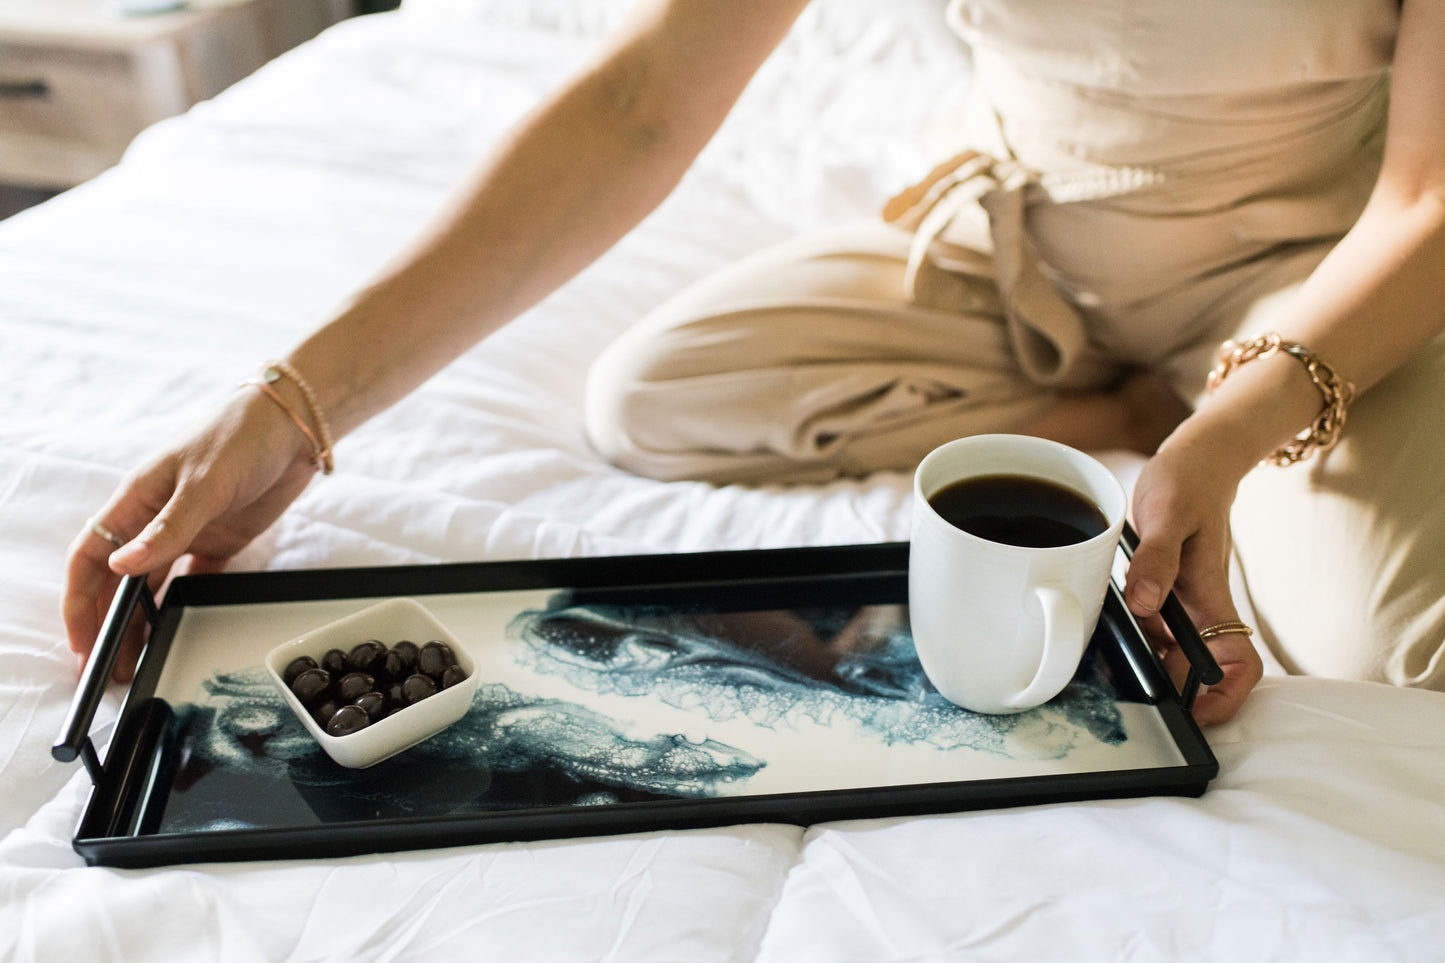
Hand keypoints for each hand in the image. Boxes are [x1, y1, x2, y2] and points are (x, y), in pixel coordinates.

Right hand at [63, 389, 319, 680]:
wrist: (294, 425)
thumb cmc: (240, 436)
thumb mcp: (203, 482)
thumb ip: (167, 528)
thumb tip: (122, 566)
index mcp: (136, 500)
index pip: (91, 557)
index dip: (80, 601)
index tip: (81, 642)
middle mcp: (154, 518)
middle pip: (118, 580)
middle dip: (109, 624)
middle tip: (112, 667)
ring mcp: (187, 531)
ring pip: (152, 585)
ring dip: (142, 621)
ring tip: (138, 660)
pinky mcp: (219, 540)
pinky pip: (192, 580)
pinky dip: (180, 605)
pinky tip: (175, 631)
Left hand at [1122, 432, 1264, 725]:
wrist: (1196, 459)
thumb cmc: (1188, 482)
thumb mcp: (1168, 514)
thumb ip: (1157, 560)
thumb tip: (1145, 606)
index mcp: (1211, 596)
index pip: (1239, 663)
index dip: (1226, 696)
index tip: (1194, 712)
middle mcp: (1201, 607)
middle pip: (1200, 670)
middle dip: (1172, 689)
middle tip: (1127, 690)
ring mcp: (1183, 601)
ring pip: (1172, 653)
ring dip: (1149, 664)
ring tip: (1109, 664)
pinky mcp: (1165, 591)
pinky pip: (1154, 628)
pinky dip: (1136, 637)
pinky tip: (1108, 631)